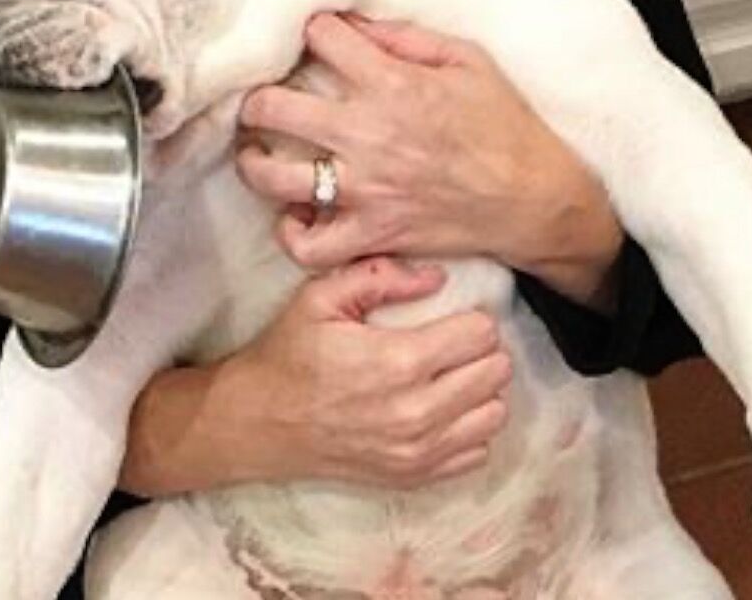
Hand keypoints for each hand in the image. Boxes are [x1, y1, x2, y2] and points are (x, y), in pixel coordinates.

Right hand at [121, 258, 512, 494]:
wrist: (256, 422)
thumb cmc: (288, 355)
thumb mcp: (320, 297)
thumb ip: (380, 276)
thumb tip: (436, 277)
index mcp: (399, 361)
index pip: (481, 336)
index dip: (472, 320)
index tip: (452, 318)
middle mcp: (416, 412)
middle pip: (495, 374)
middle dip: (481, 353)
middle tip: (454, 345)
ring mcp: (417, 452)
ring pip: (494, 415)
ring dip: (480, 392)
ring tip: (452, 377)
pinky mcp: (412, 476)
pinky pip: (475, 453)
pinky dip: (468, 430)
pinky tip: (442, 411)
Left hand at [236, 12, 623, 306]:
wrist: (535, 199)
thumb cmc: (506, 126)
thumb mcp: (468, 61)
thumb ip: (406, 38)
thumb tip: (356, 24)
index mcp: (393, 84)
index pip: (320, 39)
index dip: (312, 31)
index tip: (313, 39)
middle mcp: (368, 135)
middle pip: (273, 108)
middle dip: (258, 99)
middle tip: (262, 100)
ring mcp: (365, 189)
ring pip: (273, 177)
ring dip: (254, 162)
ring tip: (258, 154)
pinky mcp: (372, 233)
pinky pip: (308, 244)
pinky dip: (292, 232)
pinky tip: (295, 214)